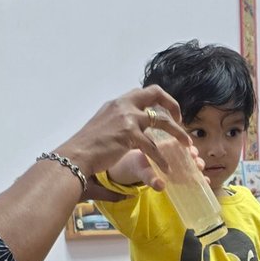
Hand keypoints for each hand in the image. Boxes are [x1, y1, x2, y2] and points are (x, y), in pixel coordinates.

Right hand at [57, 85, 195, 189]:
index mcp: (116, 103)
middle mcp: (122, 105)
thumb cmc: (85, 148)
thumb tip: (127, 128)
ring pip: (163, 121)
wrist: (74, 156)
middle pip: (155, 93)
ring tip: (186, 145)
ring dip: (177, 133)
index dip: (158, 100)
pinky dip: (162, 159)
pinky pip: (153, 146)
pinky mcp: (129, 134)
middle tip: (181, 121)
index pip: (142, 92)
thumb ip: (117, 124)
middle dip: (172, 105)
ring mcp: (126, 118)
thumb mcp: (102, 127)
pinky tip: (166, 168)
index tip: (166, 113)